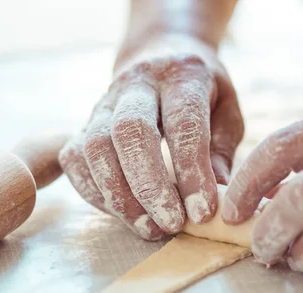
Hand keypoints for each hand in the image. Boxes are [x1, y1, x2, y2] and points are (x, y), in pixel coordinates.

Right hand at [59, 34, 243, 239]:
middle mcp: (137, 83)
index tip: (202, 212)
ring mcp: (104, 102)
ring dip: (120, 196)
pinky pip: (76, 160)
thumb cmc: (201, 91)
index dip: (191, 172)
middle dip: (149, 185)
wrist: (159, 54)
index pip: (183, 123)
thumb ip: (221, 151)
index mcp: (181, 75)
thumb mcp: (227, 111)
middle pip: (130, 131)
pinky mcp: (83, 123)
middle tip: (171, 223)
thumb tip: (215, 197)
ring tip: (149, 228)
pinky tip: (123, 214)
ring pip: (95, 147)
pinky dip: (96, 193)